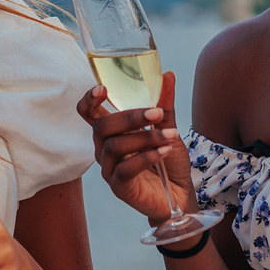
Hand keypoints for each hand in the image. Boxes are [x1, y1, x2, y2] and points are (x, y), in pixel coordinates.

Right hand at [75, 69, 193, 224]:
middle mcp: (105, 149)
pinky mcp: (119, 188)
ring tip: (171, 137)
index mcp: (112, 132)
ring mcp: (109, 169)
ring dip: (146, 138)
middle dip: (129, 117)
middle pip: (102, 127)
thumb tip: (167, 74)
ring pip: (115, 147)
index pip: (88, 113)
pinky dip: (146, 157)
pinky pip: (125, 169)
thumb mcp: (169, 129)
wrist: (180, 194)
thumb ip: (165, 105)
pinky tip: (165, 151)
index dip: (89, 100)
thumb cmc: (169, 162)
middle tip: (157, 114)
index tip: (102, 88)